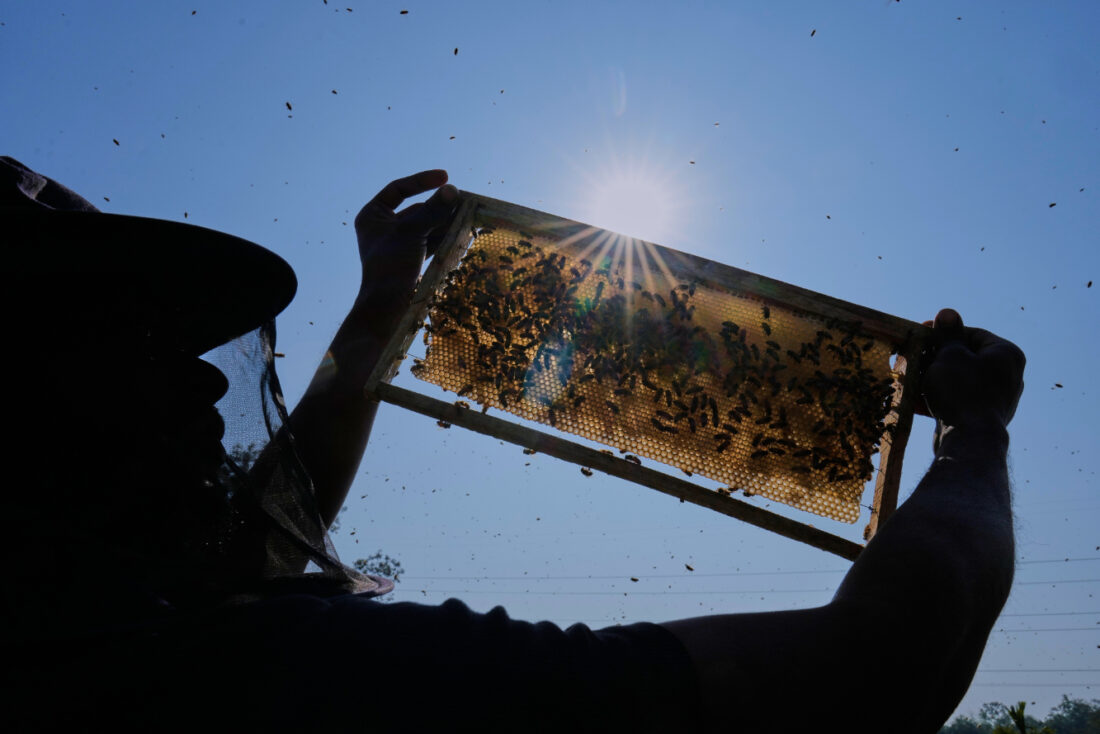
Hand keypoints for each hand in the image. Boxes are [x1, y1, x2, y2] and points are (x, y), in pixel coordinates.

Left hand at [353, 170, 458, 297]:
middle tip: (464, 200)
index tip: (445, 177)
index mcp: (373, 216)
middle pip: (416, 208)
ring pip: (426, 226)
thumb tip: (453, 190)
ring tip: (468, 215)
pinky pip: (430, 241)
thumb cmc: (390, 267)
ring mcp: (398, 244)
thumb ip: (432, 211)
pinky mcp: (411, 259)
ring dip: (445, 221)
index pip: (398, 189)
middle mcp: (384, 228)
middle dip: (439, 206)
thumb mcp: (411, 233)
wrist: (387, 309)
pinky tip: (462, 232)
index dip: (421, 181)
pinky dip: (445, 237)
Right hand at [919, 308, 1025, 436]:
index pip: (972, 334)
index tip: (921, 333)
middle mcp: (1007, 375)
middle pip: (965, 357)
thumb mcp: (949, 356)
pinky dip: (940, 397)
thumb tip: (948, 313)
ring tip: (911, 378)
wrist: (969, 440)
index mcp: (1006, 354)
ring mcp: (996, 398)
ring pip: (960, 380)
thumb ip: (948, 334)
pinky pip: (959, 399)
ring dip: (935, 378)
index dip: (944, 333)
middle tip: (914, 357)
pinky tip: (918, 400)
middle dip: (936, 358)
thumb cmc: (961, 391)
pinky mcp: (982, 417)